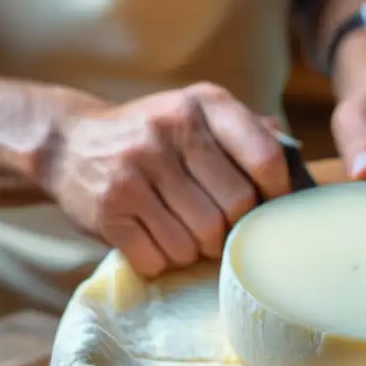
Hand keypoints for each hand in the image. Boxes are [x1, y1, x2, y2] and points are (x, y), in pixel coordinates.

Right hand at [43, 83, 288, 276]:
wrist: (67, 142)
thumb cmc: (151, 137)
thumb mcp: (196, 114)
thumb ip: (247, 131)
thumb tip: (297, 162)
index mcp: (202, 105)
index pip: (265, 157)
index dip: (277, 193)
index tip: (271, 207)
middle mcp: (168, 130)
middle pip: (234, 208)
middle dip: (233, 230)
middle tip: (222, 231)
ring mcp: (135, 170)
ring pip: (197, 240)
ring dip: (197, 250)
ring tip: (186, 235)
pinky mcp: (108, 209)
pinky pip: (157, 257)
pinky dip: (162, 260)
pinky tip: (155, 242)